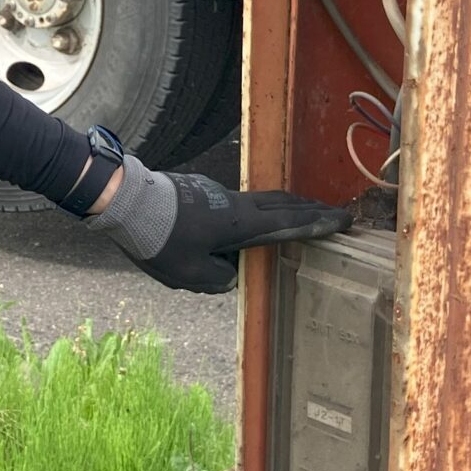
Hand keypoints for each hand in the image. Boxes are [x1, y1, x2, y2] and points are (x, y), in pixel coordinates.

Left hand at [91, 156, 349, 293]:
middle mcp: (235, 204)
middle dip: (313, 210)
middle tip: (339, 214)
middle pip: (283, 204)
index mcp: (238, 225)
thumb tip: (229, 274)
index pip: (287, 223)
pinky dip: (263, 206)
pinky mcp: (203, 192)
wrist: (126, 202)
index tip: (344, 221)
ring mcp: (219, 194)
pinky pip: (243, 200)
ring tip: (308, 210)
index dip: (317, 224)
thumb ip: (217, 278)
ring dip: (290, 204)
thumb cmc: (159, 241)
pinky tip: (260, 215)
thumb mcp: (189, 276)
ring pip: (264, 198)